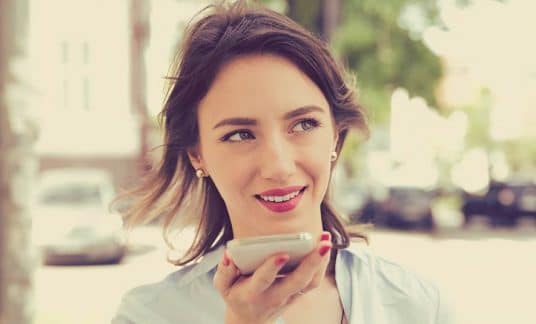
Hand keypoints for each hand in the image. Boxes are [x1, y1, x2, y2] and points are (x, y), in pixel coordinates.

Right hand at [213, 232, 332, 323]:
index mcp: (254, 293)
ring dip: (321, 261)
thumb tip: (229, 255)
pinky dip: (322, 265)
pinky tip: (325, 247)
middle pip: (298, 281)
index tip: (282, 254)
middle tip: (323, 243)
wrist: (250, 320)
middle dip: (312, 262)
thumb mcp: (223, 286)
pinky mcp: (299, 294)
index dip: (272, 267)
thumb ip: (224, 271)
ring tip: (327, 240)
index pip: (264, 280)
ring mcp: (290, 297)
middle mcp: (275, 296)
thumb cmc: (236, 296)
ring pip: (310, 282)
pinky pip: (314, 282)